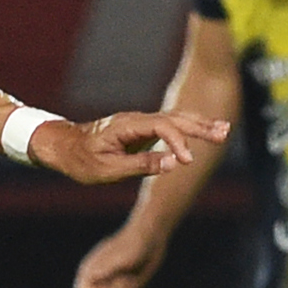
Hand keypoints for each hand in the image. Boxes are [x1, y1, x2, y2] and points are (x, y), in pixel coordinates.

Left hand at [31, 111, 226, 184]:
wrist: (63, 146)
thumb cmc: (81, 160)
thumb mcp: (107, 169)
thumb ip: (140, 165)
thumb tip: (172, 164)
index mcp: (127, 126)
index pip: (161, 128)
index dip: (178, 142)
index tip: (187, 161)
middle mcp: (136, 120)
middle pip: (174, 118)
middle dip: (200, 126)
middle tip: (224, 133)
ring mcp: (139, 123)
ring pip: (174, 119)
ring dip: (199, 125)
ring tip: (224, 130)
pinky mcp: (141, 129)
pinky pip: (169, 125)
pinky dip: (188, 128)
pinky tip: (204, 130)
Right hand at [73, 224, 164, 287]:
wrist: (151, 237)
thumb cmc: (135, 244)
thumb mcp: (124, 256)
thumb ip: (108, 268)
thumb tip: (92, 277)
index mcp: (91, 270)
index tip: (111, 282)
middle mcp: (99, 280)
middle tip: (127, 279)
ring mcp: (112, 285)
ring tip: (133, 282)